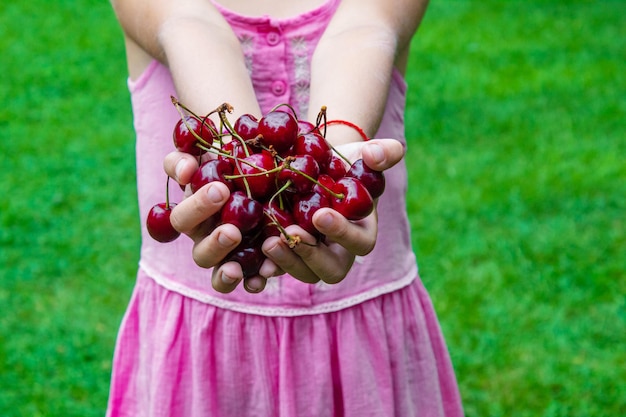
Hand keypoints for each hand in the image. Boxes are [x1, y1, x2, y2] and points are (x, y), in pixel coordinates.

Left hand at [163, 138, 404, 292]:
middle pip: (329, 270)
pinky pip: (274, 273)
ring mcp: (309, 259)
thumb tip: (389, 151)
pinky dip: (261, 270)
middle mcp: (336, 254)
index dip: (342, 232)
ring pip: (301, 273)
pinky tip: (244, 258)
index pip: (359, 243)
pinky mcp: (284, 257)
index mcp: (360, 234)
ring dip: (285, 262)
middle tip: (289, 233)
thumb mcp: (357, 155)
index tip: (321, 213)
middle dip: (310, 254)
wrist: (310, 170)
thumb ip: (378, 153)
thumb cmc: (339, 164)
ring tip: (266, 241)